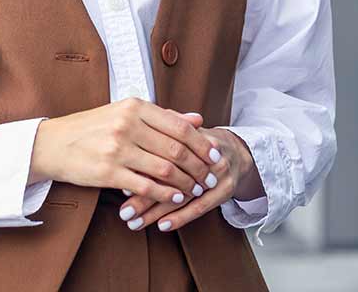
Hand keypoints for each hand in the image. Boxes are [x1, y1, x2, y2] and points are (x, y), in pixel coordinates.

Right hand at [28, 98, 215, 205]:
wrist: (52, 143)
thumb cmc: (92, 128)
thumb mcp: (126, 113)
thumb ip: (163, 117)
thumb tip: (197, 119)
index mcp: (134, 107)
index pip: (180, 126)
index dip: (202, 144)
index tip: (215, 156)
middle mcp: (127, 125)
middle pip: (176, 149)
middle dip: (198, 167)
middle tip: (210, 177)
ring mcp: (117, 149)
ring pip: (164, 169)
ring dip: (185, 183)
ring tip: (195, 189)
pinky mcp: (107, 172)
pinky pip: (145, 186)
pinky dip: (164, 194)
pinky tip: (174, 198)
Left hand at [118, 122, 259, 232]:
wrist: (236, 152)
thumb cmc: (198, 144)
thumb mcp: (182, 132)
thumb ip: (159, 132)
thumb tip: (128, 139)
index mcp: (190, 136)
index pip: (161, 152)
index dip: (140, 168)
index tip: (120, 181)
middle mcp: (204, 154)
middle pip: (170, 176)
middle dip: (143, 196)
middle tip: (123, 212)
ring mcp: (217, 172)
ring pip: (182, 195)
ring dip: (157, 212)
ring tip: (134, 223)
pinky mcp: (225, 189)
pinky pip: (201, 206)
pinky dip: (181, 217)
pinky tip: (162, 226)